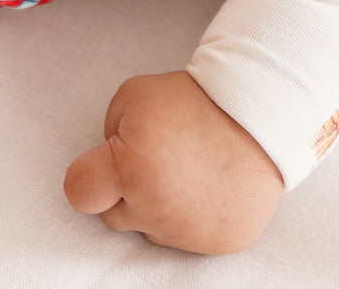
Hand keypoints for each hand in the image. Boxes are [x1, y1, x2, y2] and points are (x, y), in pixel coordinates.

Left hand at [63, 71, 283, 253]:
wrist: (258, 114)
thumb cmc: (193, 100)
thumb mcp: (134, 95)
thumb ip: (111, 129)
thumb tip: (110, 158)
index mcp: (129, 168)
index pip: (80, 192)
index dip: (86, 175)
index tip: (101, 164)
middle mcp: (156, 208)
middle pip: (113, 214)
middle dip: (124, 189)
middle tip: (154, 157)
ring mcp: (188, 232)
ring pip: (153, 227)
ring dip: (160, 203)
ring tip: (187, 166)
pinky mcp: (219, 243)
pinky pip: (189, 237)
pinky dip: (194, 214)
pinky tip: (209, 183)